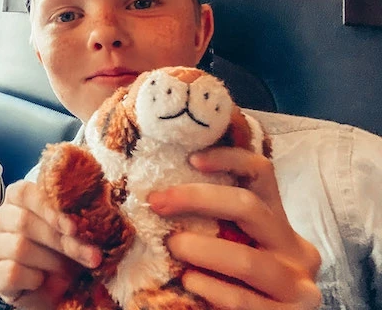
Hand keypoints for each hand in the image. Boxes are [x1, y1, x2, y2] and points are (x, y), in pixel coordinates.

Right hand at [0, 181, 100, 309]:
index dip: (49, 208)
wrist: (57, 289)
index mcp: (19, 199)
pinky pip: (12, 272)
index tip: (74, 227)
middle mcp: (3, 218)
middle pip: (24, 221)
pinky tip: (43, 281)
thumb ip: (78, 218)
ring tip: (68, 271)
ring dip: (52, 262)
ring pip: (19, 247)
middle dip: (62, 241)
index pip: (24, 192)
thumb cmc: (66, 252)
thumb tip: (97, 208)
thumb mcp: (75, 233)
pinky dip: (34, 279)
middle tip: (91, 255)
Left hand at [149, 147, 322, 308]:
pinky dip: (211, 288)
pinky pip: (244, 299)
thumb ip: (213, 224)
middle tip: (157, 203)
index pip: (262, 173)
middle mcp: (294, 247)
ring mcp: (297, 283)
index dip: (229, 158)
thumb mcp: (230, 245)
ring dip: (201, 250)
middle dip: (197, 199)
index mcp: (277, 221)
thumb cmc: (234, 282)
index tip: (191, 159)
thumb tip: (161, 196)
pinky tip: (189, 282)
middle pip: (250, 207)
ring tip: (173, 247)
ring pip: (246, 259)